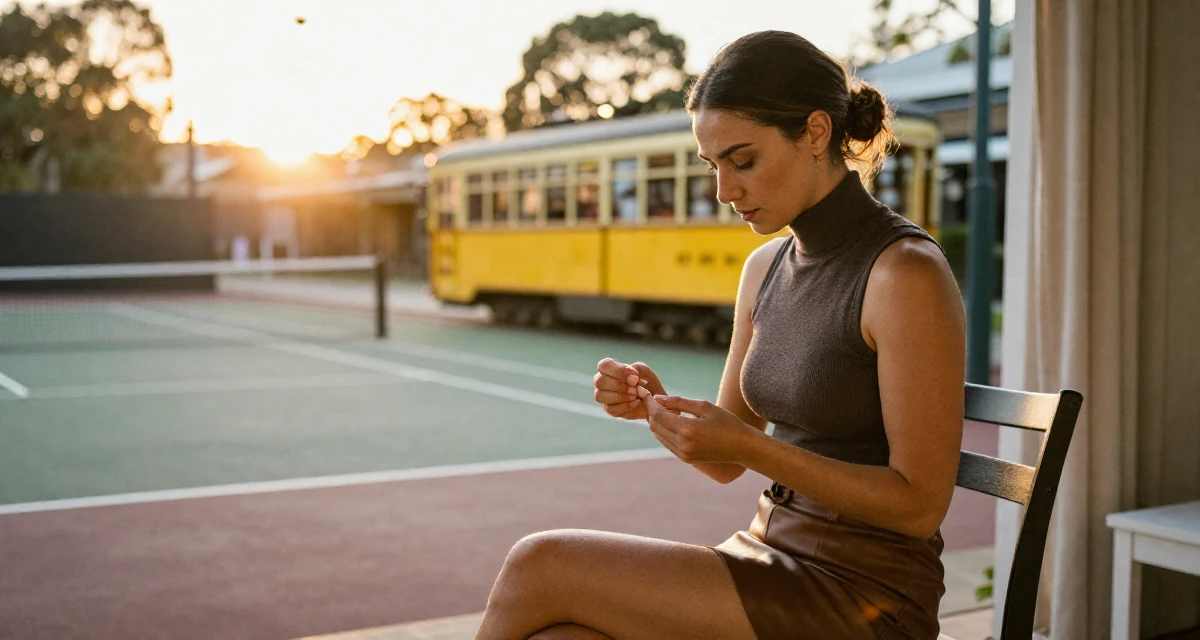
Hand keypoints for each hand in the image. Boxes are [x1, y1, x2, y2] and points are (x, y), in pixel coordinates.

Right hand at [593, 358, 665, 419]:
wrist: (653, 399)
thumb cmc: (645, 381)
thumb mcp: (644, 370)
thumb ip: (637, 369)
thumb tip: (631, 378)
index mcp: (608, 368)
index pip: (604, 365)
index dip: (618, 371)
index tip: (634, 377)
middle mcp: (601, 381)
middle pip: (600, 382)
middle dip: (620, 386)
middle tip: (636, 387)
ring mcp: (603, 396)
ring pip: (601, 396)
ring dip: (621, 396)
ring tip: (636, 395)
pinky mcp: (609, 409)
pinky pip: (610, 409)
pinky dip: (625, 405)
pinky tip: (636, 402)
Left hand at [643, 394, 759, 464]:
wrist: (742, 447)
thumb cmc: (726, 422)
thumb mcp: (704, 406)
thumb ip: (678, 402)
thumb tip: (658, 398)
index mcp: (687, 429)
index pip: (658, 415)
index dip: (650, 403)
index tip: (647, 394)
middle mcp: (682, 444)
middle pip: (655, 426)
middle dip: (651, 412)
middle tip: (654, 400)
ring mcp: (683, 454)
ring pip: (658, 436)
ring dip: (657, 422)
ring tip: (664, 409)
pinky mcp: (685, 459)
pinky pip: (667, 443)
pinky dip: (664, 431)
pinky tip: (672, 421)